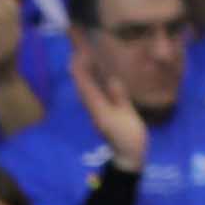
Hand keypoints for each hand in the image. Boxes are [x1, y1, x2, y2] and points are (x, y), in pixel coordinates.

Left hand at [68, 48, 148, 170]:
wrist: (128, 157)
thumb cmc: (129, 138)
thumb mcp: (127, 117)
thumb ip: (120, 98)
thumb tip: (112, 80)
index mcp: (98, 108)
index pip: (85, 85)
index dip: (80, 69)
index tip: (75, 53)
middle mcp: (93, 108)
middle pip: (82, 84)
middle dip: (77, 66)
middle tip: (75, 48)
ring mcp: (96, 110)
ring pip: (85, 88)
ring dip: (81, 72)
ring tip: (80, 54)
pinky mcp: (101, 112)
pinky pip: (92, 93)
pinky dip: (89, 80)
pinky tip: (92, 73)